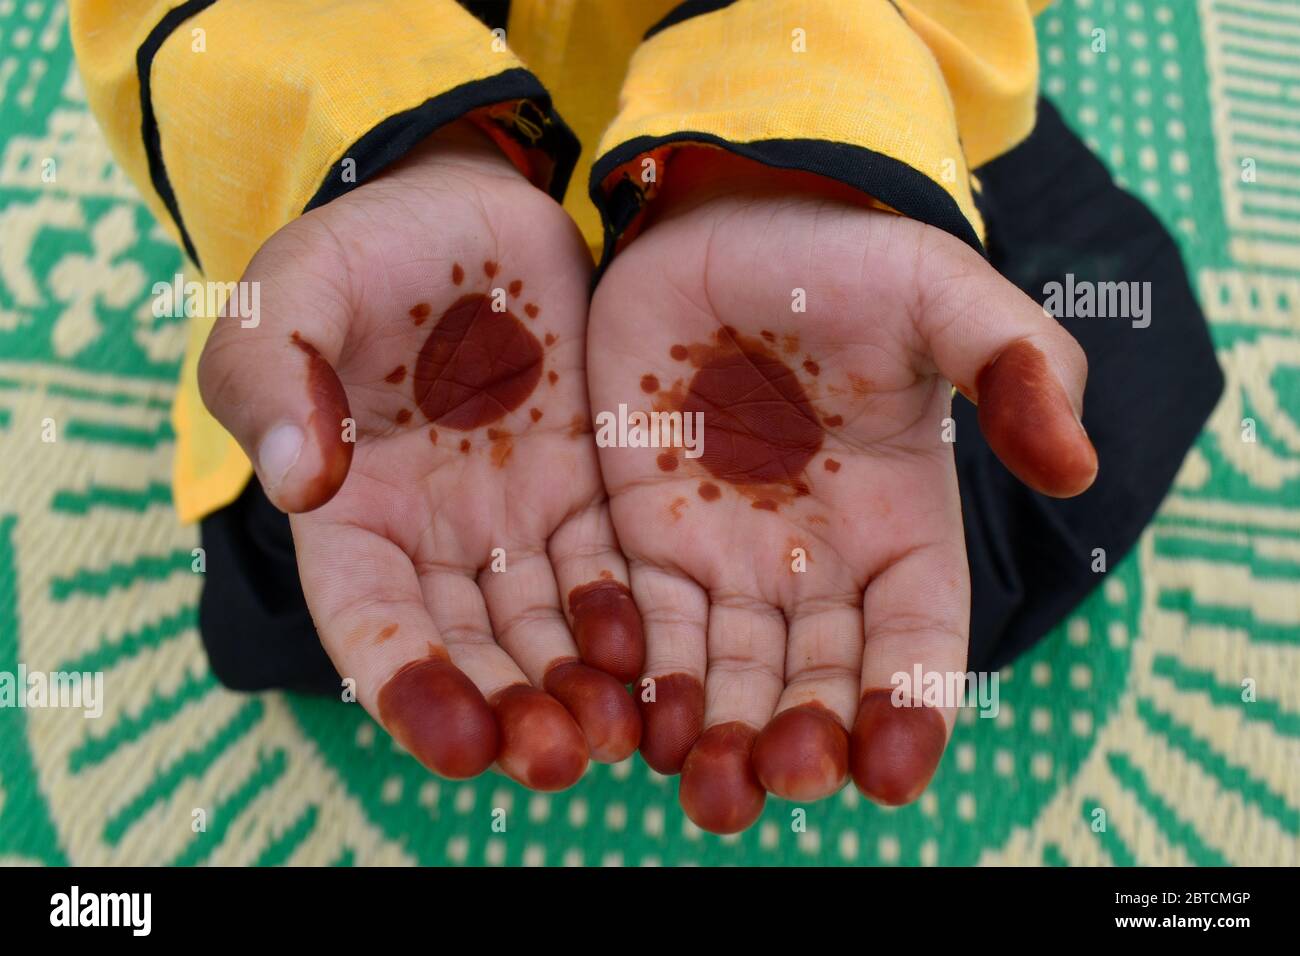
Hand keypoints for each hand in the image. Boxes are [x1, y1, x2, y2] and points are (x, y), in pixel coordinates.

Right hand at [198, 121, 643, 789]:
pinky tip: (656, 654)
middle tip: (556, 761)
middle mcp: (434, 537)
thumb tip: (300, 478)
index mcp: (351, 512)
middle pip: (469, 648)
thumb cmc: (368, 250)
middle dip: (508, 711)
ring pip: (545, 628)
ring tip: (617, 734)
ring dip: (576, 687)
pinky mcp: (585, 489)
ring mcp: (514, 518)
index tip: (454, 742)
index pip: (369, 621)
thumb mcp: (293, 291)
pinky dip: (627, 617)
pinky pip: (608, 569)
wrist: (469, 206)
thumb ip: (275, 374)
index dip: (405, 685)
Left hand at [587, 149, 1095, 830]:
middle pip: (819, 679)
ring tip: (707, 785)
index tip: (894, 772)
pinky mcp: (647, 535)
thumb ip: (1016, 366)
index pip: (918, 638)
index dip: (912, 705)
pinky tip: (636, 720)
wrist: (723, 221)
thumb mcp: (942, 295)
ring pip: (730, 672)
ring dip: (721, 734)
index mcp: (901, 524)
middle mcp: (818, 561)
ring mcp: (729, 554)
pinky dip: (643, 677)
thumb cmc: (843, 258)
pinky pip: (644, 622)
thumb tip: (1075, 466)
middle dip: (805, 739)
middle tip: (783, 781)